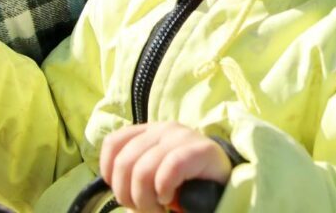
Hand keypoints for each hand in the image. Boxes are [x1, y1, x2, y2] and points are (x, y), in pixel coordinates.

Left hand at [99, 122, 231, 211]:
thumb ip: (134, 172)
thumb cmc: (186, 183)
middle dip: (128, 195)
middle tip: (145, 208)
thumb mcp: (155, 172)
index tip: (123, 192)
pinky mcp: (199, 150)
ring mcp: (182, 137)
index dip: (110, 172)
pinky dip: (163, 190)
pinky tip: (169, 198)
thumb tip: (111, 184)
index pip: (114, 143)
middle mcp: (163, 129)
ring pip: (142, 171)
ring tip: (158, 208)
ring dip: (145, 200)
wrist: (225, 182)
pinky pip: (168, 170)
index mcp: (149, 132)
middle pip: (124, 163)